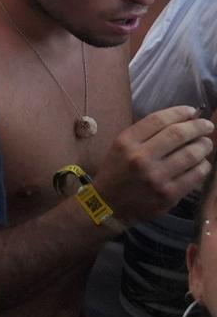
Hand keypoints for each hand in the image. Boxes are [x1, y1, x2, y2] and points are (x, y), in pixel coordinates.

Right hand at [94, 106, 215, 223]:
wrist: (109, 205)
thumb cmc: (117, 172)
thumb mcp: (120, 147)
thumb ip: (144, 134)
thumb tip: (180, 120)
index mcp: (126, 142)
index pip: (158, 120)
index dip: (179, 112)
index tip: (191, 111)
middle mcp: (140, 158)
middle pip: (178, 134)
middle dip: (198, 127)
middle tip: (207, 126)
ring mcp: (156, 177)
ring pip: (191, 154)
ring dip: (204, 146)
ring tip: (205, 144)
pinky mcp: (168, 194)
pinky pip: (195, 175)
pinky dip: (203, 166)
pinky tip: (202, 163)